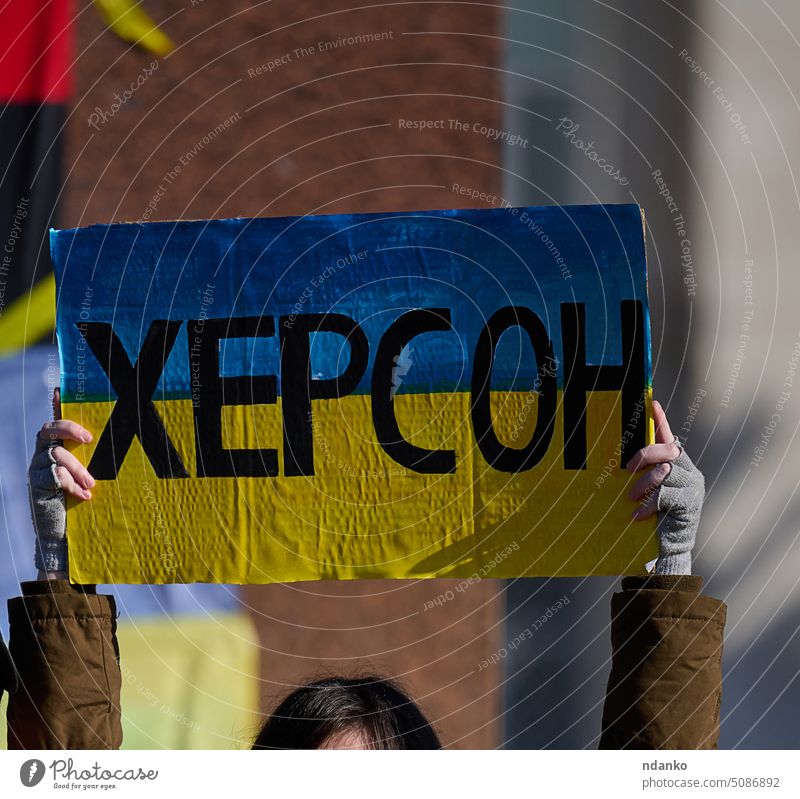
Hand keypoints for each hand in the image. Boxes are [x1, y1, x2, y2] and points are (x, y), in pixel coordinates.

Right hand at [28, 390, 93, 578]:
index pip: (54, 423)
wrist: (63, 538)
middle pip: (48, 430)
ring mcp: (38, 472)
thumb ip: (97, 460)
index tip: (59, 390)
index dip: (55, 405)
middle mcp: (43, 457)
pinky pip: (53, 476)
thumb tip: (127, 440)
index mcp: (57, 450)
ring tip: (92, 484)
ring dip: (77, 468)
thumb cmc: (82, 505)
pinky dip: (72, 485)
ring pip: (55, 455)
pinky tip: (85, 496)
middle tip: (90, 438)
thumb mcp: (92, 477)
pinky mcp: (38, 487)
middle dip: (69, 429)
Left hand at [625, 399, 704, 574]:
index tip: (652, 402)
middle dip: (645, 455)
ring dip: (643, 485)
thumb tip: (624, 462)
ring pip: (664, 473)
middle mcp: (689, 472)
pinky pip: (664, 496)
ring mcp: (692, 487)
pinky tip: (638, 515)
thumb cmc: (655, 515)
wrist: (671, 546)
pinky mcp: (689, 504)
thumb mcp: (648, 489)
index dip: (661, 420)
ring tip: (631, 498)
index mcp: (678, 465)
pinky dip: (648, 505)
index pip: (669, 437)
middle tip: (627, 469)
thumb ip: (644, 473)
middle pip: (668, 450)